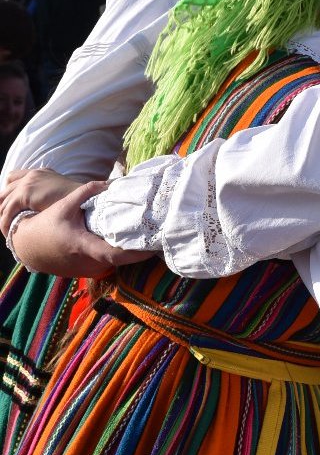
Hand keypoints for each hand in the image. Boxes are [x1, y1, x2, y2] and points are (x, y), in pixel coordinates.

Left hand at [1, 168, 85, 234]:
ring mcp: (28, 182)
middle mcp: (32, 175)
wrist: (85, 199)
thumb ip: (48, 194)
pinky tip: (7, 230)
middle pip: (5, 189)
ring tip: (4, 227)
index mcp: (40, 173)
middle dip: (2, 204)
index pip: (13, 177)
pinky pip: (8, 210)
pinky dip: (5, 221)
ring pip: (4, 201)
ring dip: (2, 215)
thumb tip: (39, 208)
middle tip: (4, 219)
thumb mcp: (61, 193)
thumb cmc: (78, 200)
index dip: (8, 190)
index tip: (8, 204)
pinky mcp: (26, 193)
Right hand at [10, 181, 152, 277]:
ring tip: (146, 236)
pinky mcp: (88, 272)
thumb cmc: (47, 225)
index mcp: (83, 246)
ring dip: (128, 252)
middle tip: (156, 234)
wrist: (28, 247)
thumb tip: (111, 182)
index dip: (136, 253)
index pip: (115, 255)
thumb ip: (87, 192)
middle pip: (120, 258)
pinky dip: (118, 254)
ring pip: (115, 262)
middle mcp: (88, 262)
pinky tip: (127, 242)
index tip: (153, 247)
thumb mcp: (64, 205)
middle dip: (138, 249)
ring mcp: (88, 270)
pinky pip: (108, 263)